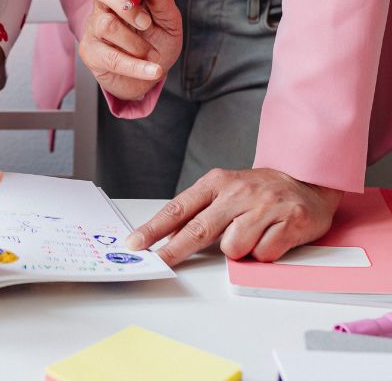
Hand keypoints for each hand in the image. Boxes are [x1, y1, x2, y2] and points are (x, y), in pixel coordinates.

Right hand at [79, 0, 181, 100]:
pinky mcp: (91, 52)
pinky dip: (136, 66)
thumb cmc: (157, 42)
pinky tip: (152, 70)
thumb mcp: (170, 23)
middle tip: (146, 22)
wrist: (149, 75)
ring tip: (152, 54)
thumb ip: (164, 5)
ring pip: (107, 24)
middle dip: (125, 4)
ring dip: (136, 42)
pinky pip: (111, 57)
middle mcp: (105, 4)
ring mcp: (94, 27)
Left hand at [125, 167, 342, 265]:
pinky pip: (264, 254)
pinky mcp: (289, 221)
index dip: (155, 228)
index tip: (136, 243)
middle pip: (198, 230)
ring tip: (252, 234)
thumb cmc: (259, 191)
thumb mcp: (226, 191)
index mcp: (217, 182)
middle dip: (174, 251)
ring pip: (234, 247)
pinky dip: (265, 252)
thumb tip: (170, 238)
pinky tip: (272, 235)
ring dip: (239, 250)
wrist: (308, 181)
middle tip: (158, 263)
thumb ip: (202, 211)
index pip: (179, 208)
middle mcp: (238, 192)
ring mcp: (264, 206)